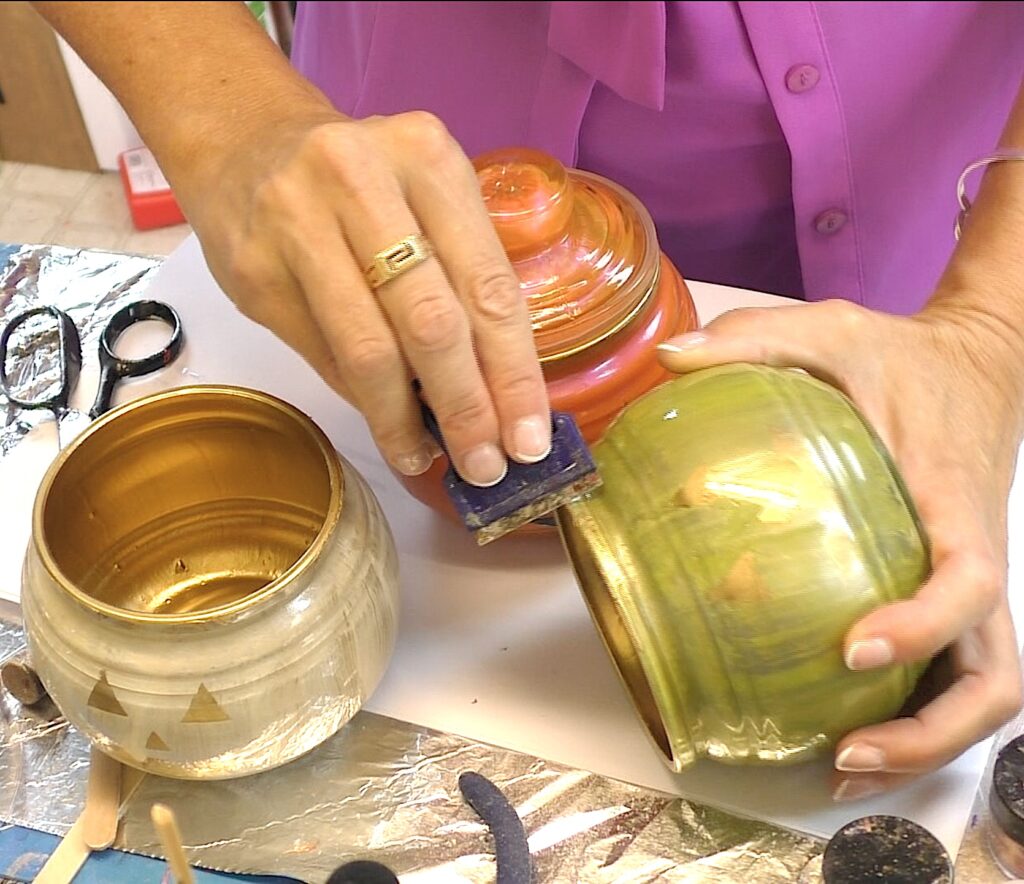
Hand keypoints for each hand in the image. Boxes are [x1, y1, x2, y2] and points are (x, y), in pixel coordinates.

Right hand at [177, 106, 549, 486]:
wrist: (245, 140)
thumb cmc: (361, 182)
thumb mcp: (424, 196)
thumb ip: (460, 276)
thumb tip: (495, 396)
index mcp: (428, 157)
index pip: (488, 286)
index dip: (514, 374)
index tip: (529, 439)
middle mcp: (361, 179)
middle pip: (432, 323)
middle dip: (467, 408)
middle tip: (487, 465)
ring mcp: (297, 223)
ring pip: (370, 351)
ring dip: (405, 421)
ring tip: (428, 459)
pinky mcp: (254, 270)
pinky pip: (323, 356)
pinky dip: (363, 402)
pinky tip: (386, 426)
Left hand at [657, 298, 1023, 798]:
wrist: (978, 361)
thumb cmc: (908, 355)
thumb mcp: (834, 329)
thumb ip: (758, 338)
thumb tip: (670, 358)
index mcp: (954, 502)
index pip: (968, 582)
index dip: (922, 626)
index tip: (852, 648)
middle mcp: (977, 554)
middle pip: (993, 676)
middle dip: (930, 732)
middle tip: (847, 751)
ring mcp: (972, 578)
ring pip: (983, 686)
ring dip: (925, 741)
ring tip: (843, 762)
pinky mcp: (956, 586)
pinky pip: (955, 665)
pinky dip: (915, 709)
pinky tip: (849, 724)